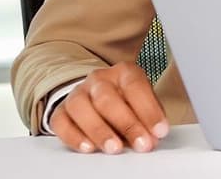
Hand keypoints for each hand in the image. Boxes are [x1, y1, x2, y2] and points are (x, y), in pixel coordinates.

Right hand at [49, 62, 168, 153]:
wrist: (99, 96)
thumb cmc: (127, 102)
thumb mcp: (144, 104)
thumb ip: (148, 119)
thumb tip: (152, 138)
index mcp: (124, 72)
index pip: (135, 86)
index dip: (149, 110)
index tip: (159, 131)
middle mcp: (99, 79)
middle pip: (107, 99)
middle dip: (126, 124)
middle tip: (141, 144)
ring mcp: (77, 93)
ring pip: (81, 108)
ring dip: (99, 131)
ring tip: (114, 148)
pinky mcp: (61, 110)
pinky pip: (61, 122)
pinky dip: (74, 137)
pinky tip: (89, 147)